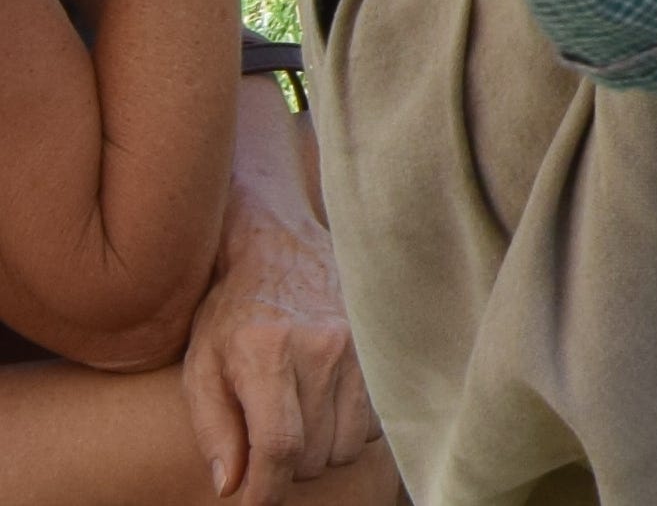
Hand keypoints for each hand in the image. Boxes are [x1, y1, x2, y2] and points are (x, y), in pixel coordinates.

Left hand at [180, 196, 375, 500]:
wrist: (282, 248)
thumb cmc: (230, 312)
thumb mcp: (201, 367)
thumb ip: (214, 428)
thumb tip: (231, 485)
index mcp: (268, 355)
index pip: (279, 446)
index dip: (267, 490)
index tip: (255, 505)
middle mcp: (322, 349)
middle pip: (315, 454)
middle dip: (287, 468)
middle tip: (267, 448)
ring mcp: (361, 347)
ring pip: (347, 445)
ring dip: (320, 450)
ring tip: (297, 424)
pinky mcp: (383, 349)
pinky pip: (374, 422)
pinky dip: (348, 430)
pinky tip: (326, 408)